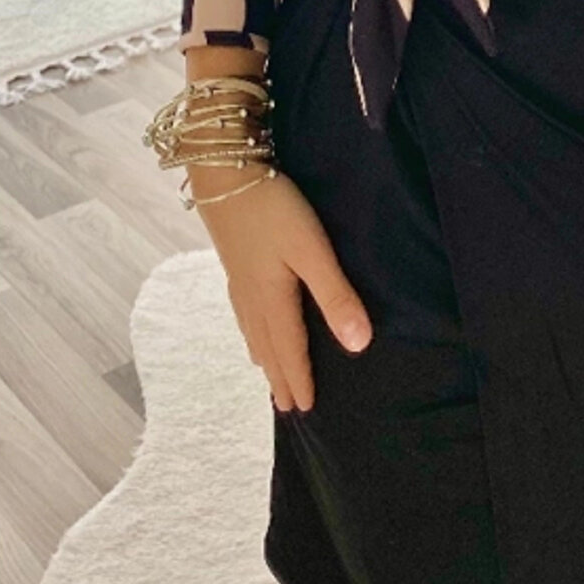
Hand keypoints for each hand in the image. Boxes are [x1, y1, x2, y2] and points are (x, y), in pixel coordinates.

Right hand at [191, 165, 372, 413]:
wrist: (225, 175)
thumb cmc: (274, 210)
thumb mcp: (311, 251)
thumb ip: (335, 295)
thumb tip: (358, 345)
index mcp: (274, 299)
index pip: (291, 348)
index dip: (300, 378)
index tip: (306, 409)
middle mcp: (253, 297)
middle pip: (269, 346)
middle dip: (280, 376)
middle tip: (287, 408)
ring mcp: (240, 280)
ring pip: (254, 331)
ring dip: (264, 357)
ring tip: (269, 376)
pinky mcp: (235, 262)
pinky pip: (244, 313)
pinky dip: (251, 331)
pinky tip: (251, 324)